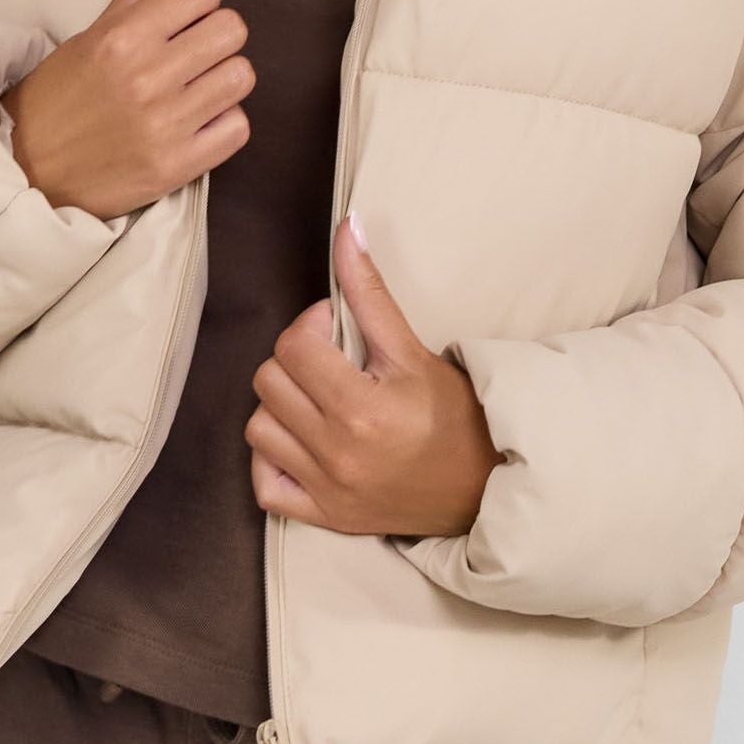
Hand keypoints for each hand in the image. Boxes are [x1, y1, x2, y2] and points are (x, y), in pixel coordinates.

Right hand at [0, 0, 253, 220]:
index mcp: (122, 38)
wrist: (26, 170)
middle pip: (232, 30)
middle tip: (189, 53)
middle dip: (214, 36)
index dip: (197, 1)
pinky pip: (239, 127)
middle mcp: (146, 79)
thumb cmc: (58, 97)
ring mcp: (164, 126)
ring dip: (222, 79)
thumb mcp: (94, 33)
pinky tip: (196, 120)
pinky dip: (223, 123)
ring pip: (241, 76)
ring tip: (193, 87)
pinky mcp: (177, 167)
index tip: (180, 18)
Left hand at [245, 213, 502, 539]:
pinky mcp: (324, 516)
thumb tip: (347, 228)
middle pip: (268, 382)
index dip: (311, 327)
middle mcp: (336, 453)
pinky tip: (303, 441)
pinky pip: (266, 485)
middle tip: (331, 362)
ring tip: (318, 399)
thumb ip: (370, 291)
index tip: (338, 331)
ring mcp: (327, 489)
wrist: (484, 487)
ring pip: (259, 427)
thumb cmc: (455, 416)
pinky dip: (274, 459)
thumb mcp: (414, 351)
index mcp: (360, 409)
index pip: (292, 347)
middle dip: (295, 360)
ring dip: (281, 405)